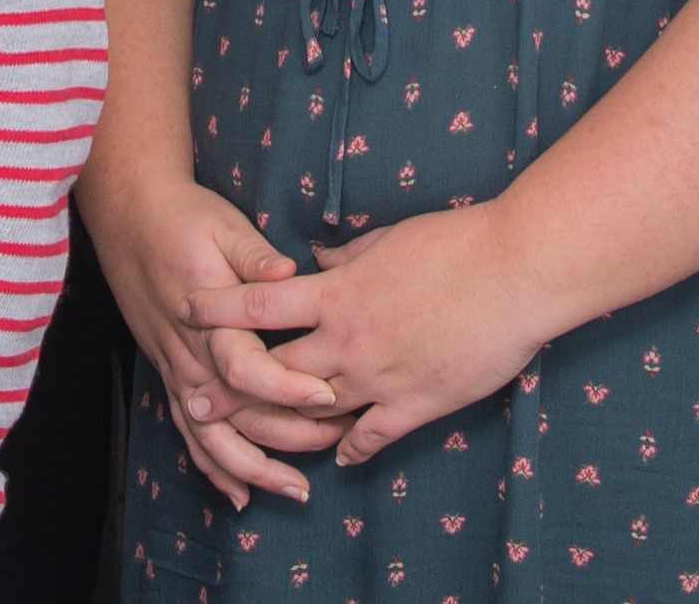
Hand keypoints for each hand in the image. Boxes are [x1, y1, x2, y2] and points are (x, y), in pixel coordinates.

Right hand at [91, 170, 349, 510]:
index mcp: (209, 320)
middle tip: (337, 443)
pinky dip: (214, 468)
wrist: (129, 217)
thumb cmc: (183, 218)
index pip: (248, 368)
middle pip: (238, 416)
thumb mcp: (223, 224)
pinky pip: (189, 435)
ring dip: (254, 469)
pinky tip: (239, 492)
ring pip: (212, 439)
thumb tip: (289, 272)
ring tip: (296, 490)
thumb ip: (255, 256)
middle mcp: (191, 355)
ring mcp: (177, 370)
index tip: (328, 397)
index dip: (288, 387)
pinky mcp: (170, 374)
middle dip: (288, 437)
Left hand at [182, 202, 550, 470]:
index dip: (218, 308)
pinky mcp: (415, 405)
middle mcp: (348, 341)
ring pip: (317, 411)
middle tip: (196, 398)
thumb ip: (348, 259)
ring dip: (284, 425)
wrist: (513, 272)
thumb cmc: (454, 243)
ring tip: (254, 440)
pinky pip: (371, 437)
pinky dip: (349, 449)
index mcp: (337, 293)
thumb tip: (321, 262)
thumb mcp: (389, 239)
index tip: (185, 309)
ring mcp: (380, 378)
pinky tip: (337, 458)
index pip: (260, 302)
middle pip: (273, 370)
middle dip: (231, 385)